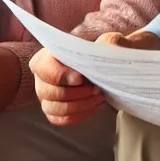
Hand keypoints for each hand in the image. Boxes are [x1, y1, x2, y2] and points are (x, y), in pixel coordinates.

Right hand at [30, 30, 159, 126]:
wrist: (116, 66)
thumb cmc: (109, 50)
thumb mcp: (112, 41)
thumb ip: (109, 41)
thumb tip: (105, 49)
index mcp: (49, 56)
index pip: (42, 68)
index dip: (60, 75)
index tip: (81, 78)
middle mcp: (43, 77)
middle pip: (47, 92)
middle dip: (75, 93)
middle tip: (96, 89)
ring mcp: (48, 96)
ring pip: (54, 108)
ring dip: (79, 105)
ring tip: (99, 96)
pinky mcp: (57, 110)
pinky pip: (62, 119)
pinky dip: (80, 114)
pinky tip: (96, 105)